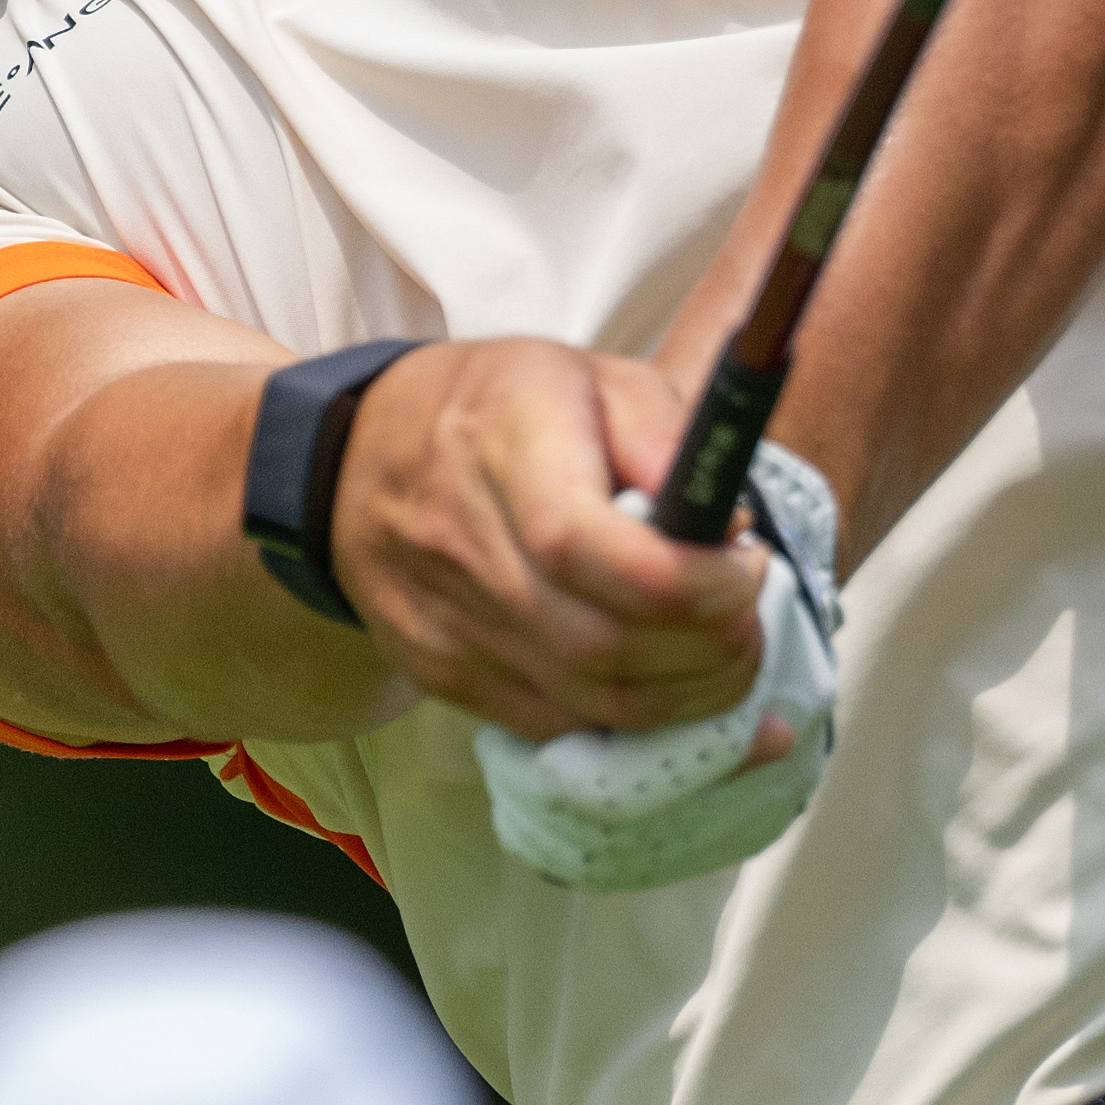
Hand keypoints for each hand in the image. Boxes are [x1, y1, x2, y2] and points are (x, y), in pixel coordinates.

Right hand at [323, 343, 776, 743]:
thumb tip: (729, 528)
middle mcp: (463, 546)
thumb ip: (668, 438)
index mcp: (503, 447)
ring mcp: (449, 625)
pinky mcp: (447, 676)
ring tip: (722, 651)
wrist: (355, 458)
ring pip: (591, 703)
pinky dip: (634, 724)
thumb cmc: (495, 407)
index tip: (747, 567)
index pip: (589, 549)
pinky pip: (559, 727)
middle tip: (748, 618)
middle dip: (711, 650)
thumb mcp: (592, 376)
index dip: (691, 581)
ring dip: (688, 699)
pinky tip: (677, 691)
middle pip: (603, 645)